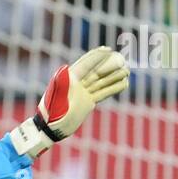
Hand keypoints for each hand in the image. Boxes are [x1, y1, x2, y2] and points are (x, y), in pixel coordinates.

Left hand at [8, 46, 128, 157]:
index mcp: (69, 79)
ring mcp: (83, 93)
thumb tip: (65, 68)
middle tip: (123, 60)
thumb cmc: (51, 112)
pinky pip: (102, 93)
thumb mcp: (55, 97)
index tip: (108, 49)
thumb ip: (60, 83)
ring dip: (114, 76)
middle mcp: (77, 84)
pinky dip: (113, 88)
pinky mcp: (87, 102)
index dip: (96, 56)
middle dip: (109, 65)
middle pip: (96, 71)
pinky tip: (124, 84)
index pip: (86, 64)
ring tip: (126, 71)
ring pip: (101, 82)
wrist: (51, 129)